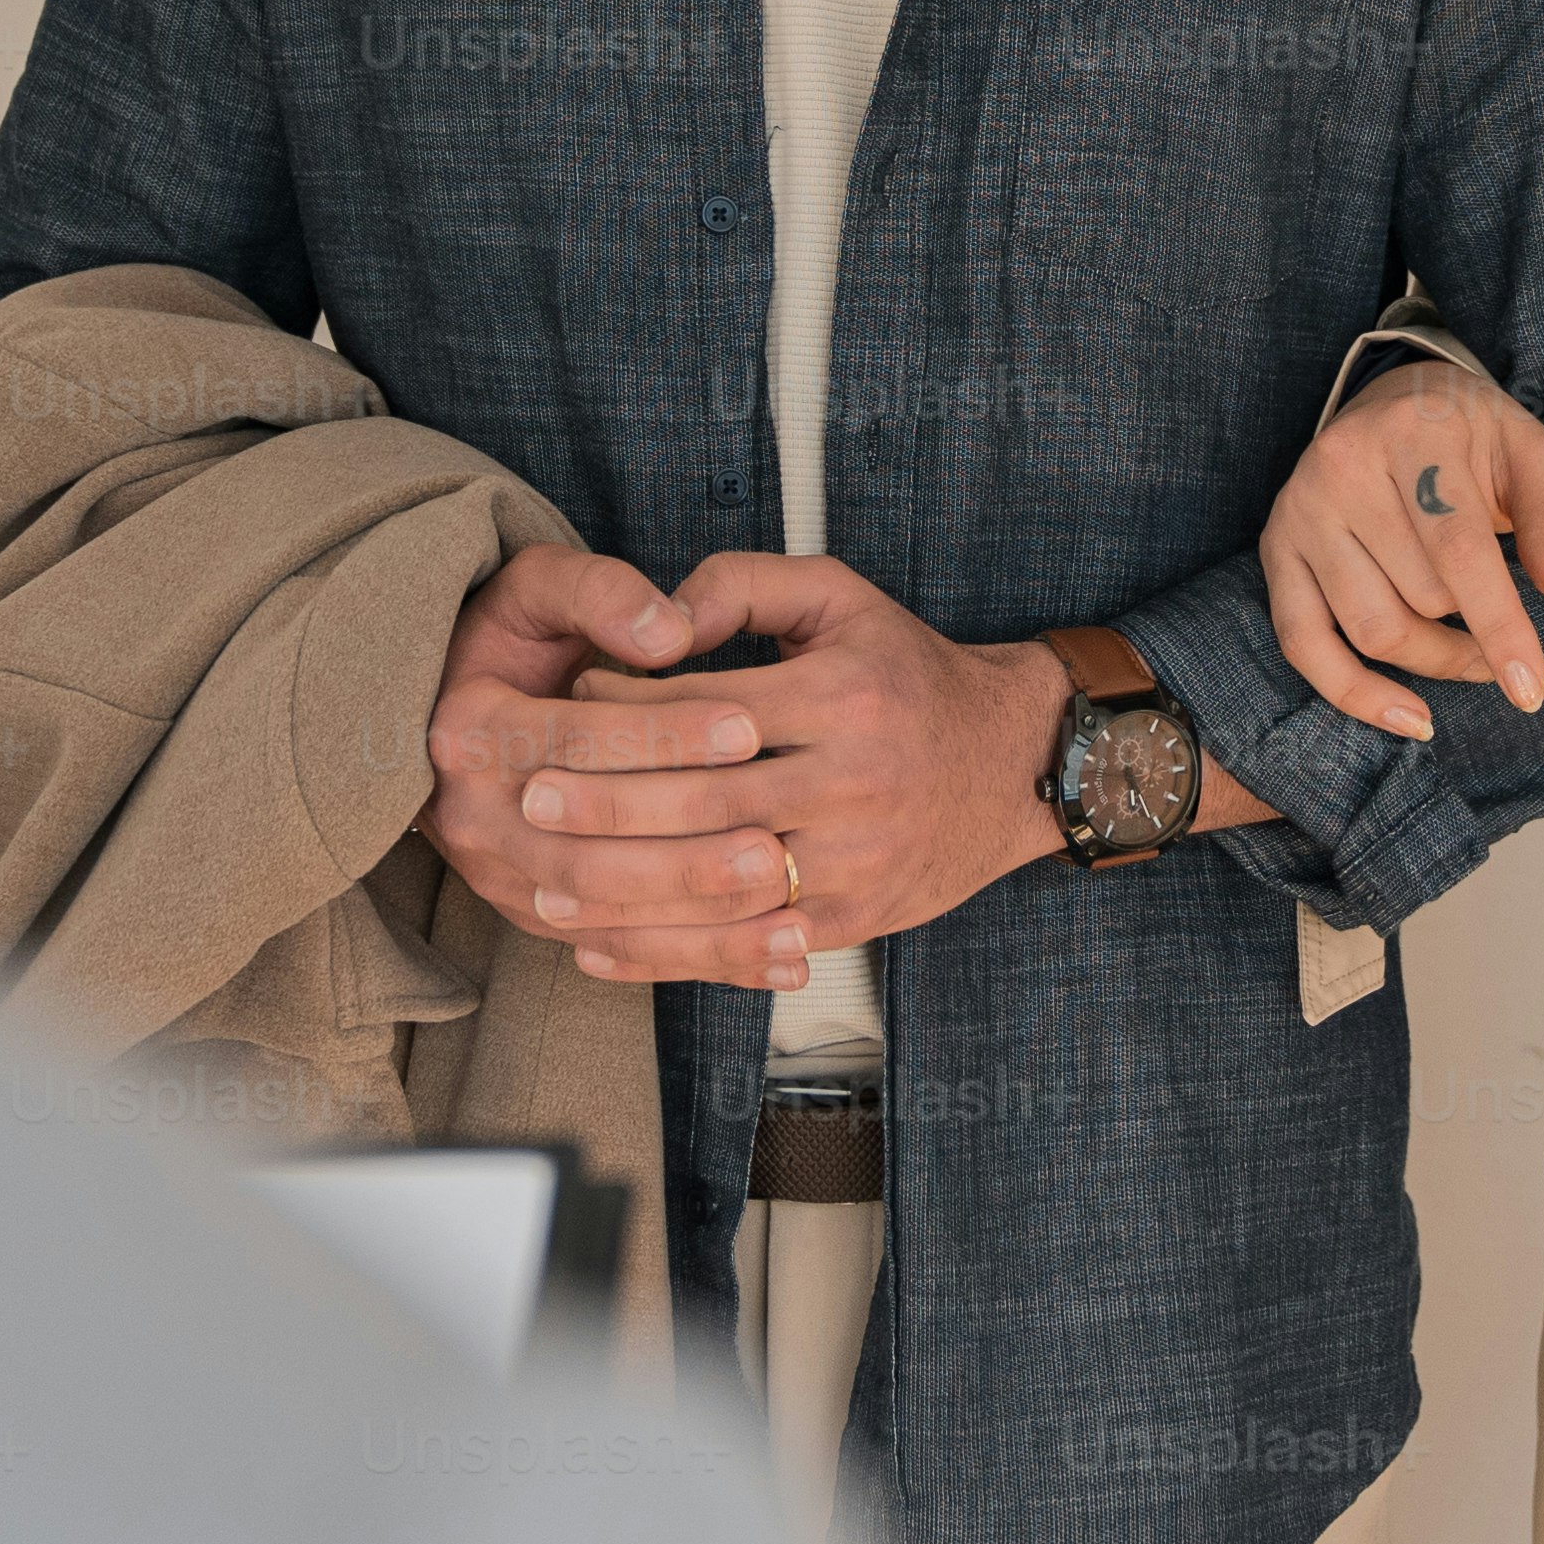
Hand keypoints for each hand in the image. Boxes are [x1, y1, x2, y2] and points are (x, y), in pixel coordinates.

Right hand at [416, 540, 794, 986]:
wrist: (451, 706)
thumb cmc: (513, 636)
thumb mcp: (538, 587)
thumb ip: (601, 595)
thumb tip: (672, 633)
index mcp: (467, 729)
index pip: (575, 739)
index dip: (663, 733)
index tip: (749, 725)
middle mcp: (472, 816)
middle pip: (586, 851)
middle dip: (686, 851)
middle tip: (774, 841)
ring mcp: (501, 875)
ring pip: (606, 912)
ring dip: (699, 919)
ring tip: (786, 901)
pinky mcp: (535, 914)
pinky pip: (622, 948)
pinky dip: (701, 958)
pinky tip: (777, 958)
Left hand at [514, 551, 1073, 965]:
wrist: (1013, 762)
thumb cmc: (907, 672)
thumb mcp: (840, 598)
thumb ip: (741, 588)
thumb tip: (657, 618)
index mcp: (843, 696)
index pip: (710, 712)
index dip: (628, 714)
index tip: (563, 705)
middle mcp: (854, 781)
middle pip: (706, 804)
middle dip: (608, 808)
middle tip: (530, 802)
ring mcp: (857, 860)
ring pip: (720, 888)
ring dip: (624, 897)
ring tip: (543, 887)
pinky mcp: (857, 919)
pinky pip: (749, 945)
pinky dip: (672, 955)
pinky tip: (604, 949)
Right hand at [1257, 357, 1543, 741]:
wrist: (1396, 399)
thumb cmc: (1474, 436)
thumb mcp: (1531, 455)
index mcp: (1413, 431)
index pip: (1458, 548)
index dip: (1499, 625)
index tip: (1531, 688)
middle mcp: (1342, 465)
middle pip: (1418, 596)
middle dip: (1474, 635)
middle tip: (1504, 638)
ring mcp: (1301, 508)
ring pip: (1371, 628)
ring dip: (1432, 660)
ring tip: (1468, 652)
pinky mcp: (1277, 547)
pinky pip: (1303, 643)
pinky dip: (1354, 693)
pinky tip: (1409, 718)